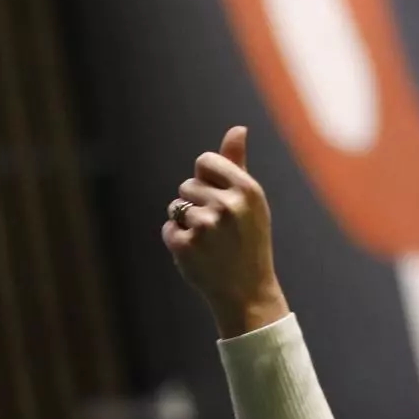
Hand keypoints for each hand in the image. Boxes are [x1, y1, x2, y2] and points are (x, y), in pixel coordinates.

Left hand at [161, 127, 288, 336]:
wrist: (247, 291)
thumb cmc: (248, 240)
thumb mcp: (250, 201)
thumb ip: (237, 164)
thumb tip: (237, 128)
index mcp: (247, 189)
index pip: (204, 161)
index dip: (205, 178)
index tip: (217, 197)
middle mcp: (228, 205)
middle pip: (187, 184)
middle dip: (196, 203)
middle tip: (217, 228)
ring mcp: (206, 226)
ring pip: (176, 206)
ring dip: (186, 221)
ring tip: (209, 241)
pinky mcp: (186, 246)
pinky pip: (168, 228)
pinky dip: (177, 240)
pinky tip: (198, 254)